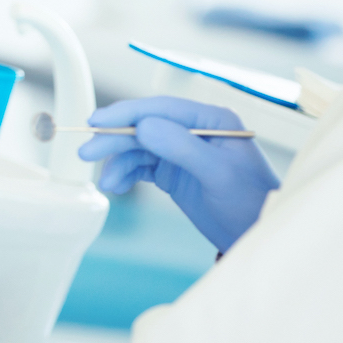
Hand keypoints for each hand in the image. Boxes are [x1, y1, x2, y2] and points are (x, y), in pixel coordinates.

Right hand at [78, 96, 279, 252]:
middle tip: (86, 153)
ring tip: (109, 184)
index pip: (161, 109)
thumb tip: (144, 126)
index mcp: (211, 120)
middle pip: (145, 126)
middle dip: (115, 140)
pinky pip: (142, 166)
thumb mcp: (217, 173)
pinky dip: (126, 174)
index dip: (126, 113)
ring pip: (139, 148)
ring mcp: (182, 150)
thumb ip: (181, 147)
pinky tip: (117, 187)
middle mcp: (194, 130)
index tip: (97, 122)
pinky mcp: (174, 172)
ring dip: (119, 163)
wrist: (256, 234)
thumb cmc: (248, 201)